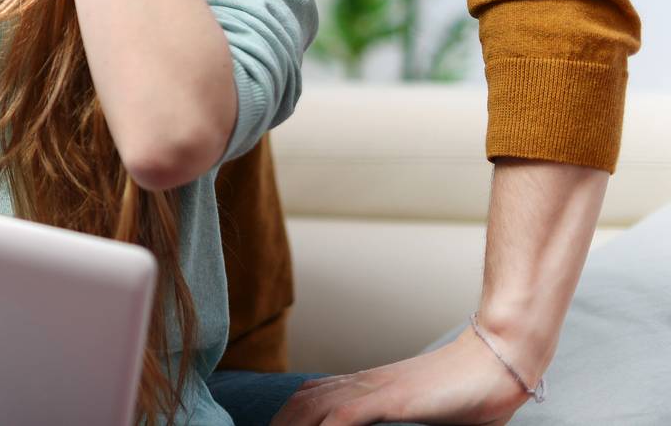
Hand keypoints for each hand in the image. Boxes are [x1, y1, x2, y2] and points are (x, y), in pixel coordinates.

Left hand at [270, 326, 533, 425]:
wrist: (499, 361)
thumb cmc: (471, 390)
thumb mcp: (424, 408)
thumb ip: (401, 418)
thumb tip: (396, 420)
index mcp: (371, 384)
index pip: (314, 393)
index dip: (290, 412)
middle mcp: (365, 382)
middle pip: (304, 399)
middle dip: (281, 422)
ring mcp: (376, 388)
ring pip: (315, 407)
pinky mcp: (392, 398)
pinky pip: (346, 416)